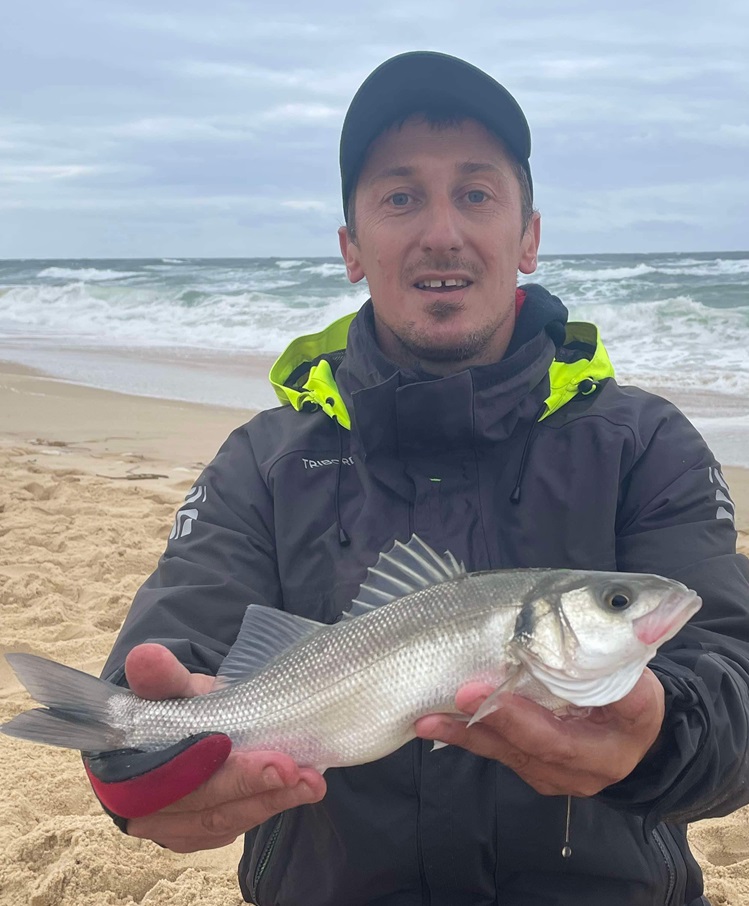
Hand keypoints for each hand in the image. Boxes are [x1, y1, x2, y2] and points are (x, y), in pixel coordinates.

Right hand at [100, 644, 325, 851]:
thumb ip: (165, 677)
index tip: (274, 762)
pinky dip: (266, 808)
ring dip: (272, 802)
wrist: (181, 725)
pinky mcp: (197, 833)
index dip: (226, 775)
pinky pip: (233, 827)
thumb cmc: (176, 707)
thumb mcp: (174, 688)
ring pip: (225, 821)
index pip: (178, 781)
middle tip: (299, 771)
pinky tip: (297, 792)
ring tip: (312, 783)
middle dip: (256, 789)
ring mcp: (173, 826)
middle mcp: (145, 809)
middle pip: (207, 806)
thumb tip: (145, 656)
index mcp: (128, 771)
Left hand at [414, 668, 664, 797]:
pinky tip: (438, 721)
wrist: (637, 735)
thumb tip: (610, 642)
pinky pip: (499, 752)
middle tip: (455, 695)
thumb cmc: (635, 701)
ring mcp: (553, 776)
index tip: (488, 692)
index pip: (560, 739)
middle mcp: (579, 773)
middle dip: (487, 722)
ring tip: (428, 717)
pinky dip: (470, 734)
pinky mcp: (534, 769)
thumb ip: (622, 673)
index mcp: (608, 752)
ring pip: (506, 753)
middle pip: (527, 749)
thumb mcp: (642, 687)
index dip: (520, 718)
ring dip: (466, 732)